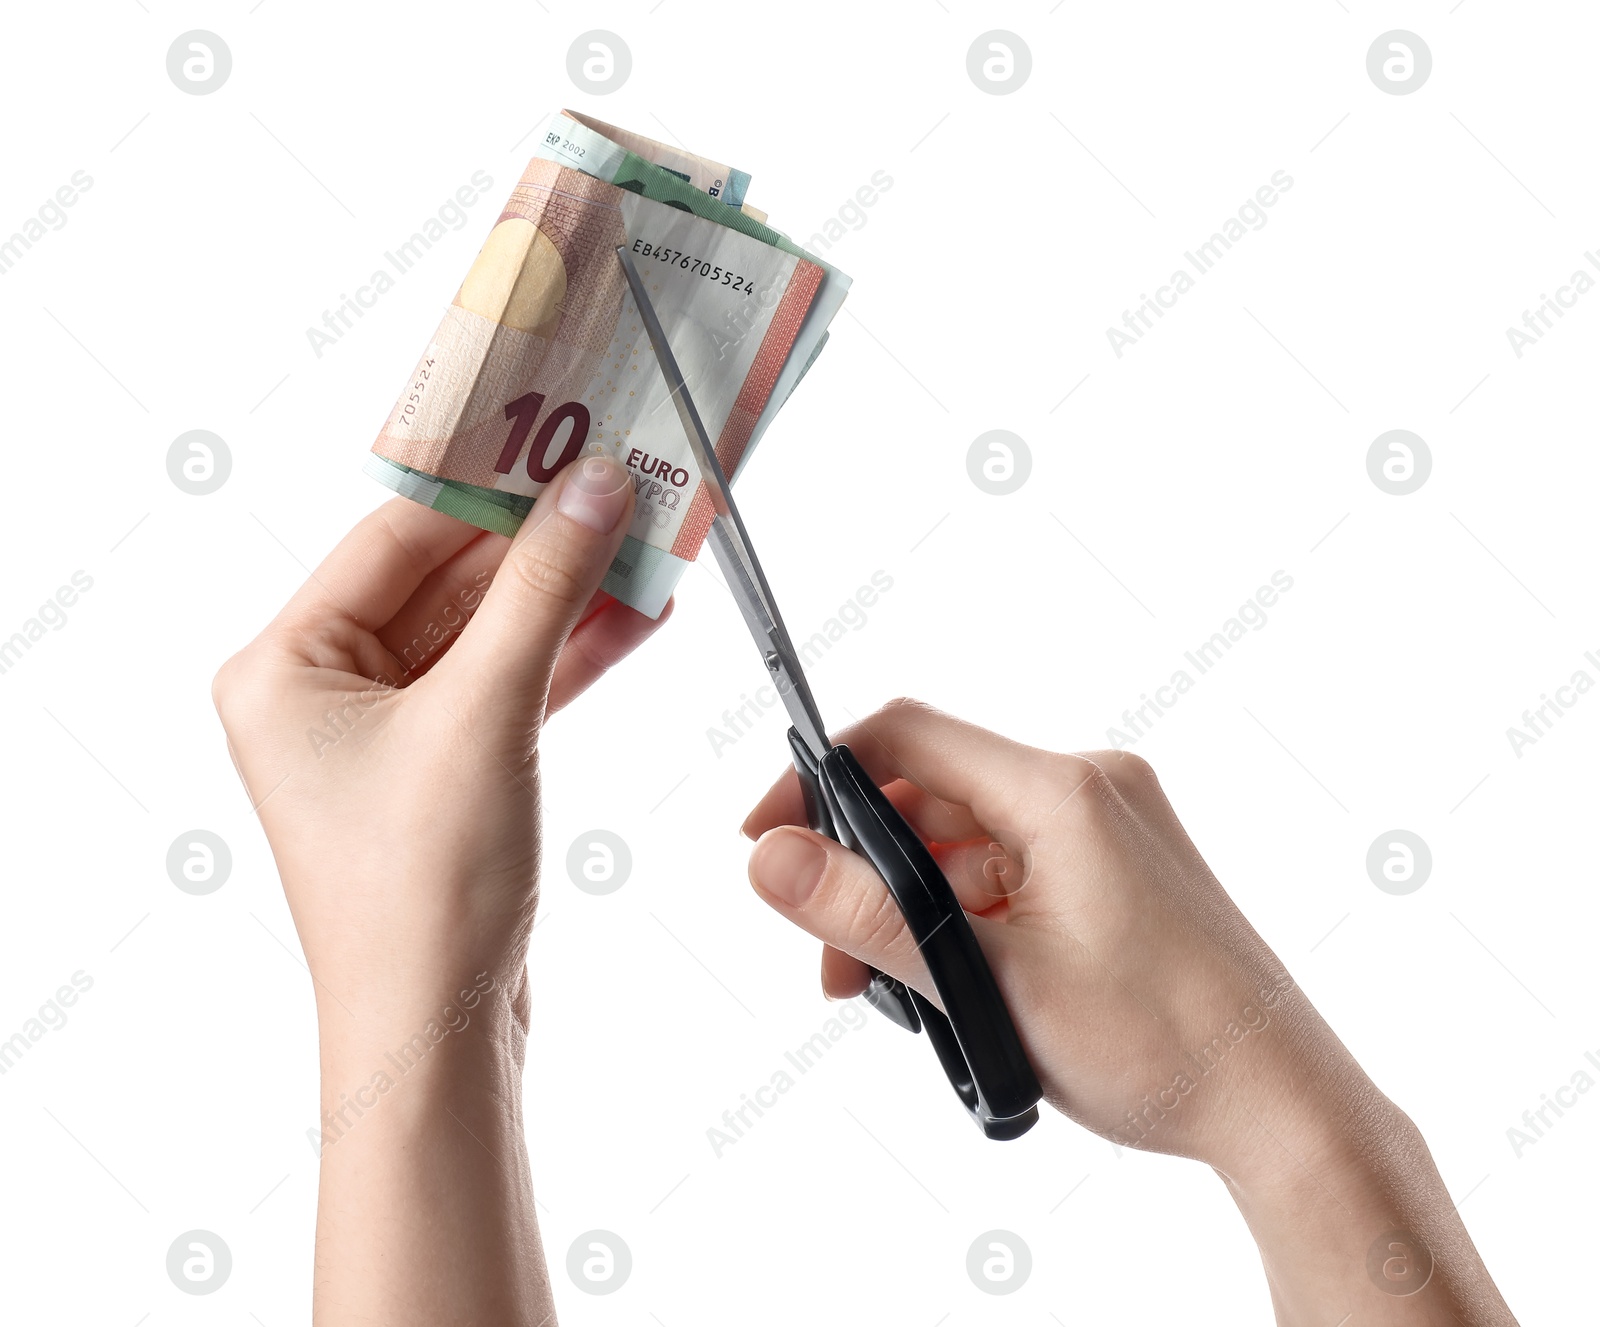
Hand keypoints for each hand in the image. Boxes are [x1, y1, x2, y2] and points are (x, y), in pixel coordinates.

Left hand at [213, 454, 659, 1324]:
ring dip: (568, 596)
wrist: (440, 1032)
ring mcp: (385, 732)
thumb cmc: (424, 892)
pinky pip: (507, 683)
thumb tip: (594, 489)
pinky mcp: (443, 767)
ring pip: (487, 631)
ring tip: (649, 543)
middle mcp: (323, 690)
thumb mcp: (487, 714)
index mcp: (285, 665)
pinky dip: (567, 654)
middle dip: (543, 544)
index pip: (395, 536)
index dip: (486, 486)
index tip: (564, 440)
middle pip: (447, 579)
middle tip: (624, 488)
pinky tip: (635, 616)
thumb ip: (543, 591)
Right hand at [743, 699, 1515, 1324]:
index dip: (822, 776)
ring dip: (914, 902)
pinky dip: (966, 915)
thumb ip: (871, 915)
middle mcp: (1091, 788)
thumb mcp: (989, 984)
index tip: (768, 835)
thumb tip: (772, 860)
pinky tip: (947, 982)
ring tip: (884, 986)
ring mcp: (1110, 828)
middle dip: (866, 866)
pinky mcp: (1118, 868)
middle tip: (829, 951)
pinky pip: (1012, 868)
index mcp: (1064, 791)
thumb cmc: (1162, 1045)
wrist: (1281, 1102)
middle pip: (935, 791)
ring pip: (969, 839)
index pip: (908, 734)